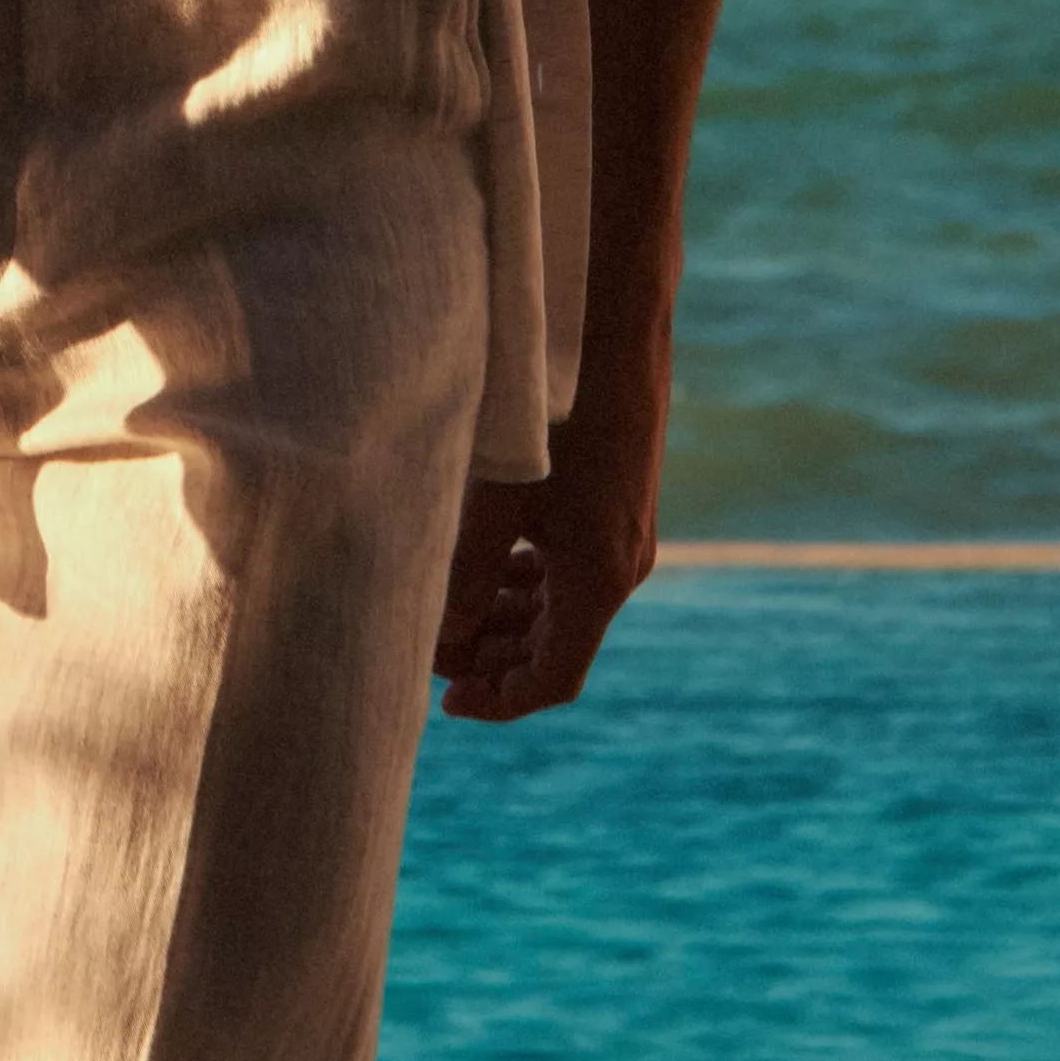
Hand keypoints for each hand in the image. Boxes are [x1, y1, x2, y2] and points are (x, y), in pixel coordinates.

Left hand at [436, 335, 661, 716]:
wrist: (614, 359)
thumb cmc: (554, 426)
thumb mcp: (498, 506)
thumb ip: (467, 578)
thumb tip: (442, 639)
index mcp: (597, 585)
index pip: (552, 681)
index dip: (499, 701)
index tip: (449, 701)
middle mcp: (619, 576)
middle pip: (555, 650)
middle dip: (494, 659)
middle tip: (436, 651)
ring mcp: (623, 548)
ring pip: (562, 612)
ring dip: (509, 622)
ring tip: (453, 613)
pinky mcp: (619, 521)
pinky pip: (572, 577)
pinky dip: (530, 587)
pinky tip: (491, 568)